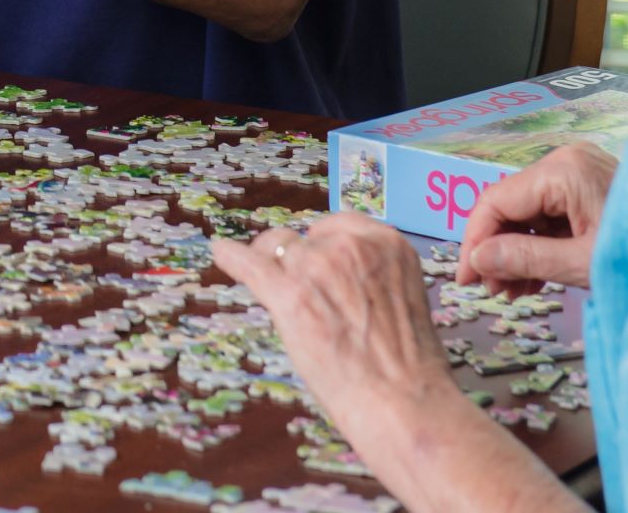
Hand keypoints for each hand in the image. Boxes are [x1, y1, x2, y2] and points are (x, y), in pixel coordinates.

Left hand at [212, 214, 456, 430]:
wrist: (402, 401)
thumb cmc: (406, 364)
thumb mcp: (401, 297)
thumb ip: (369, 273)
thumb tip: (331, 269)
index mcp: (386, 243)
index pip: (335, 226)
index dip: (321, 247)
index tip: (314, 263)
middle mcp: (350, 245)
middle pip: (302, 240)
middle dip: (299, 263)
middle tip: (307, 298)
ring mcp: (317, 266)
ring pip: (276, 249)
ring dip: (275, 270)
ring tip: (282, 299)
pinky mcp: (288, 293)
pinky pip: (247, 263)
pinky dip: (231, 257)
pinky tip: (221, 253)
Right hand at [455, 141, 615, 296]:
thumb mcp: (581, 264)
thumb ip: (524, 261)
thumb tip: (479, 261)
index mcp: (563, 171)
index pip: (495, 202)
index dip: (474, 242)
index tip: (466, 278)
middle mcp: (566, 161)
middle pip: (508, 206)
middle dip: (496, 250)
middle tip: (492, 290)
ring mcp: (578, 172)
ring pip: (526, 212)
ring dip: (515, 251)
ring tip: (514, 290)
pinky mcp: (589, 187)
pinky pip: (548, 214)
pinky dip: (538, 244)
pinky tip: (534, 275)